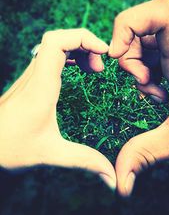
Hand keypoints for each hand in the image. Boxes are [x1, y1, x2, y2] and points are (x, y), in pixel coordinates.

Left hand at [0, 28, 115, 189]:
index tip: (103, 51)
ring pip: (54, 46)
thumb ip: (84, 161)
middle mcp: (35, 76)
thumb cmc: (10, 148)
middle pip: (58, 39)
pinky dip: (69, 56)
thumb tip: (111, 176)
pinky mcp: (31, 81)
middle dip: (85, 44)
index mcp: (41, 86)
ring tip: (94, 68)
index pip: (56, 43)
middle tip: (101, 66)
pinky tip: (79, 68)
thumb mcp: (51, 154)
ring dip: (77, 50)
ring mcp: (31, 76)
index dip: (82, 38)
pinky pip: (51, 57)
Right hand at [109, 0, 168, 195]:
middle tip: (143, 83)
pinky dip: (145, 66)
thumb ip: (144, 156)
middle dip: (129, 54)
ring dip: (137, 63)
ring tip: (152, 91)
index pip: (166, 13)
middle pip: (144, 24)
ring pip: (145, 36)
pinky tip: (157, 89)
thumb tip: (120, 187)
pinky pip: (152, 47)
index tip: (116, 53)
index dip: (132, 21)